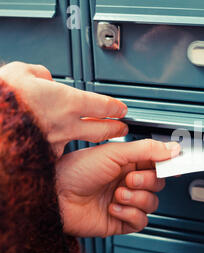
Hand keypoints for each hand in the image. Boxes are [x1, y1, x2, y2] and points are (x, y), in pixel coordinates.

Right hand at [0, 61, 127, 156]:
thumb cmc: (0, 100)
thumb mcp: (19, 73)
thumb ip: (37, 74)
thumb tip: (43, 77)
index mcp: (66, 102)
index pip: (103, 107)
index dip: (115, 108)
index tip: (121, 110)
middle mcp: (65, 125)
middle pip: (101, 130)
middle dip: (115, 129)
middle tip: (122, 129)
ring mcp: (54, 144)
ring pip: (81, 143)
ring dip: (89, 141)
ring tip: (92, 137)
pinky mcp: (41, 157)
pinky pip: (56, 153)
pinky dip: (59, 149)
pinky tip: (58, 147)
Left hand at [56, 139, 179, 236]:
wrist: (56, 197)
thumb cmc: (75, 172)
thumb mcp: (114, 153)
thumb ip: (147, 150)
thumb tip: (172, 148)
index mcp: (128, 163)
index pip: (158, 164)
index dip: (166, 165)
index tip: (172, 165)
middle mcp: (128, 182)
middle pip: (158, 184)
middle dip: (145, 182)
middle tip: (128, 178)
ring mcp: (125, 202)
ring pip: (152, 203)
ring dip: (136, 198)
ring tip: (117, 194)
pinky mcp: (120, 221)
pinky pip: (141, 221)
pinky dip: (130, 214)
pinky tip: (113, 208)